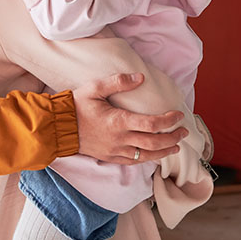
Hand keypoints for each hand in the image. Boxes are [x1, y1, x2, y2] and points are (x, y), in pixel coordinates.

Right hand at [72, 73, 186, 164]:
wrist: (57, 127)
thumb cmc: (75, 106)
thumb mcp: (95, 88)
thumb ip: (118, 82)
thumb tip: (140, 78)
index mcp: (118, 122)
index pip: (152, 124)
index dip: (169, 121)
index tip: (178, 115)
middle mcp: (120, 139)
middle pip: (154, 143)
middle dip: (172, 138)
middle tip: (183, 132)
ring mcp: (115, 151)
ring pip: (146, 156)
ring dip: (163, 151)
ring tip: (175, 146)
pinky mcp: (109, 157)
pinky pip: (133, 162)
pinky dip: (147, 159)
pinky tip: (153, 155)